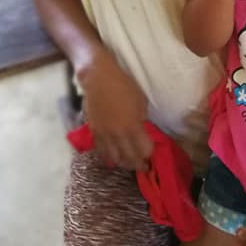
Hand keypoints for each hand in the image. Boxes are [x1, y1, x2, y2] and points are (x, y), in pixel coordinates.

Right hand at [77, 48, 152, 170]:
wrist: (98, 79)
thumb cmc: (123, 86)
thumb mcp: (141, 101)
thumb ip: (141, 119)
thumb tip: (141, 131)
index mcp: (133, 126)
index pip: (144, 150)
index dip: (150, 153)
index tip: (152, 153)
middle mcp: (118, 135)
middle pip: (129, 159)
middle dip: (138, 164)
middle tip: (143, 166)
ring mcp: (104, 135)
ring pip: (114, 159)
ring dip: (123, 164)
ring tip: (129, 163)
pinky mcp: (94, 133)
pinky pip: (101, 152)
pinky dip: (108, 157)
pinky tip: (113, 158)